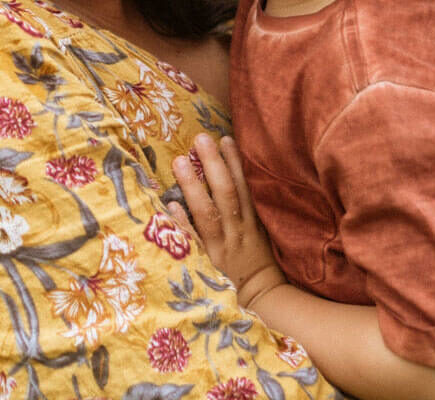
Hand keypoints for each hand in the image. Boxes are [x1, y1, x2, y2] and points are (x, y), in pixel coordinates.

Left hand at [170, 134, 286, 308]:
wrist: (263, 296)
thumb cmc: (262, 256)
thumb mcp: (264, 227)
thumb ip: (252, 202)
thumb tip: (236, 169)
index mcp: (254, 220)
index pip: (245, 186)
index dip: (236, 162)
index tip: (224, 138)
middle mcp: (238, 230)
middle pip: (226, 194)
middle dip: (213, 165)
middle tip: (200, 139)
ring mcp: (222, 246)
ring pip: (208, 213)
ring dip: (193, 185)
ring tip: (180, 160)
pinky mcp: (208, 263)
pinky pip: (193, 241)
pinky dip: (183, 223)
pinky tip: (170, 204)